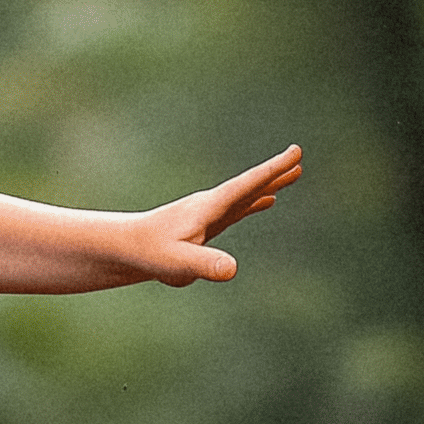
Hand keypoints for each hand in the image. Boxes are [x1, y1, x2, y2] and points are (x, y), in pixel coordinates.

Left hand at [140, 144, 301, 286]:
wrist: (125, 248)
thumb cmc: (150, 253)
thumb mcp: (179, 263)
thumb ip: (205, 264)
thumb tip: (233, 270)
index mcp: (209, 207)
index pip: (247, 185)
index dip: (272, 171)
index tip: (295, 153)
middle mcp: (211, 206)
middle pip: (249, 186)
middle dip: (275, 174)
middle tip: (298, 159)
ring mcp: (208, 215)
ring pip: (245, 196)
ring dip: (268, 186)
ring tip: (292, 175)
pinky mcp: (204, 226)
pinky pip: (237, 210)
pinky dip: (254, 203)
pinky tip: (265, 203)